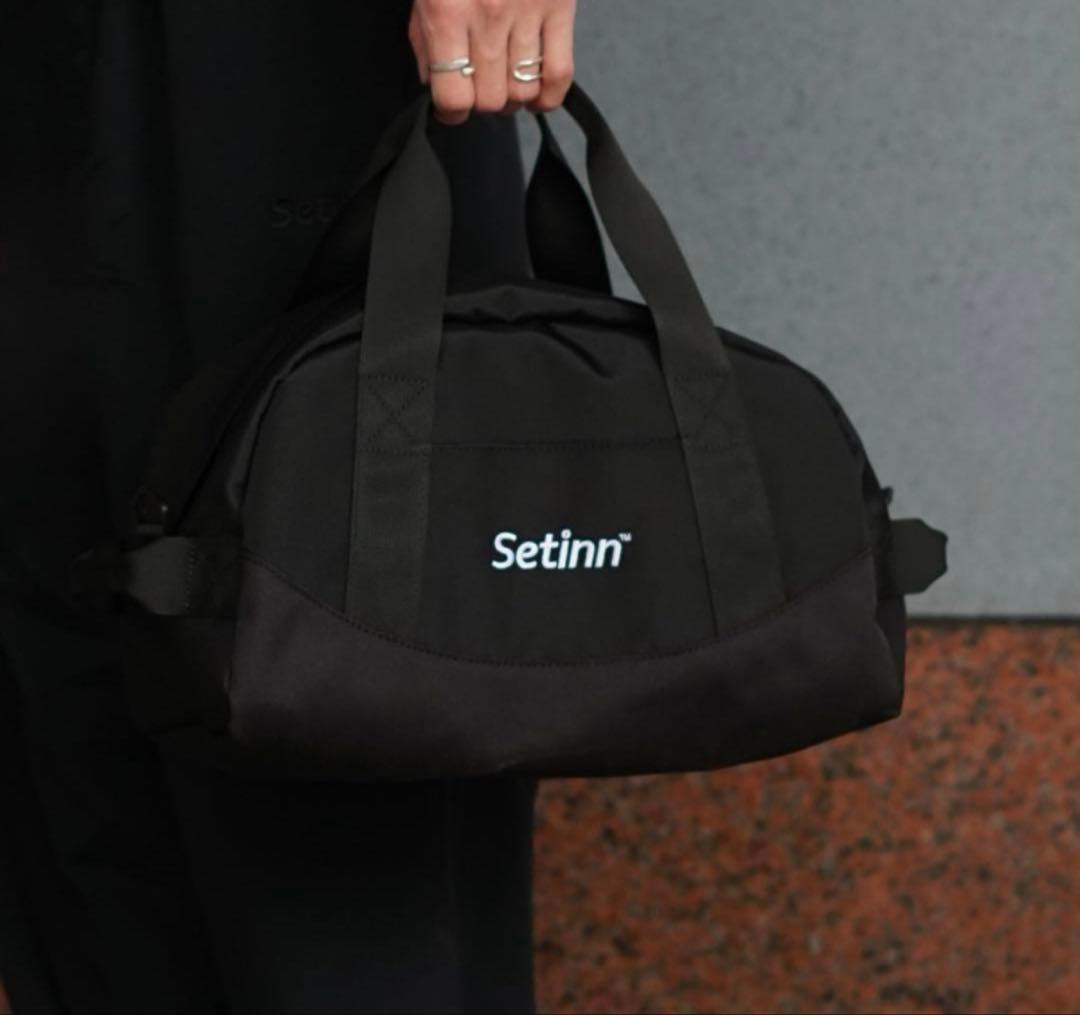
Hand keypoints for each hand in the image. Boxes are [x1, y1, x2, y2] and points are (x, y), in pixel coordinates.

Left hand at [409, 0, 576, 124]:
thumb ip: (425, 41)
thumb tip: (436, 87)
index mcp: (446, 13)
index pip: (453, 97)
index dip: (450, 112)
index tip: (451, 107)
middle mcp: (487, 18)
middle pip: (490, 101)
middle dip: (481, 103)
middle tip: (478, 86)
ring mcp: (527, 13)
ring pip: (522, 93)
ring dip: (512, 98)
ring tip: (505, 82)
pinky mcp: (558, 7)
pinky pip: (559, 73)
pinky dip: (548, 97)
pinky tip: (537, 97)